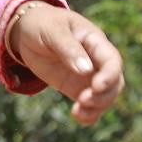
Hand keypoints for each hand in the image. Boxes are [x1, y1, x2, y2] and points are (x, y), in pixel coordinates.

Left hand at [8, 4, 123, 124]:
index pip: (112, 60)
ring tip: (78, 112)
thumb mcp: (52, 30)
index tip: (96, 87)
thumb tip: (85, 70)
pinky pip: (89, 104)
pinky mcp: (76, 87)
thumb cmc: (42, 24)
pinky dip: (88, 114)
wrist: (27, 31)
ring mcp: (87, 75)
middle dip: (104, 95)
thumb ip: (68, 48)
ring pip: (105, 96)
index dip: (109, 75)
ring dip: (97, 107)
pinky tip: (78, 117)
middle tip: (83, 100)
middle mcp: (96, 60)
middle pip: (115, 82)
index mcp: (94, 40)